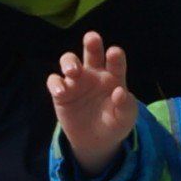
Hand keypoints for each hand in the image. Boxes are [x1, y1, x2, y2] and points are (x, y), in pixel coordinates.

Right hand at [46, 30, 136, 172]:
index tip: (114, 53)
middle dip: (91, 43)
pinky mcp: (61, 92)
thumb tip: (120, 92)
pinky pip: (55, 81)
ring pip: (69, 61)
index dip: (115, 56)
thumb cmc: (115, 123)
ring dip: (69, 62)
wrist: (96, 141)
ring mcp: (76, 81)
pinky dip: (56, 84)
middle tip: (91, 39)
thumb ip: (125, 106)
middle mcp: (94, 73)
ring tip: (73, 71)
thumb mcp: (125, 118)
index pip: (115, 61)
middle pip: (92, 52)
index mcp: (113, 76)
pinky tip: (62, 92)